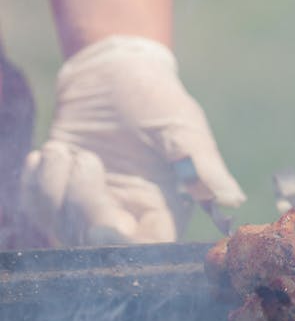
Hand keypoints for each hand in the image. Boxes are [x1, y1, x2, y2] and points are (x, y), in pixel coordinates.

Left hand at [20, 36, 244, 244]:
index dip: (127, 246)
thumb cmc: (156, 98)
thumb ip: (203, 165)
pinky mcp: (59, 190)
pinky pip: (37, 208)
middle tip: (83, 159)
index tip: (109, 225)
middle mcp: (126, 212)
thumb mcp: (184, 126)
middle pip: (99, 243)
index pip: (147, 248)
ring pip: (62, 227)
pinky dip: (36, 183)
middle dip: (84, 206)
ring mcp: (90, 204)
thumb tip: (232, 200)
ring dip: (55, 187)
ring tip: (65, 149)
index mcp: (162, 206)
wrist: (112, 72)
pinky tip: (51, 154)